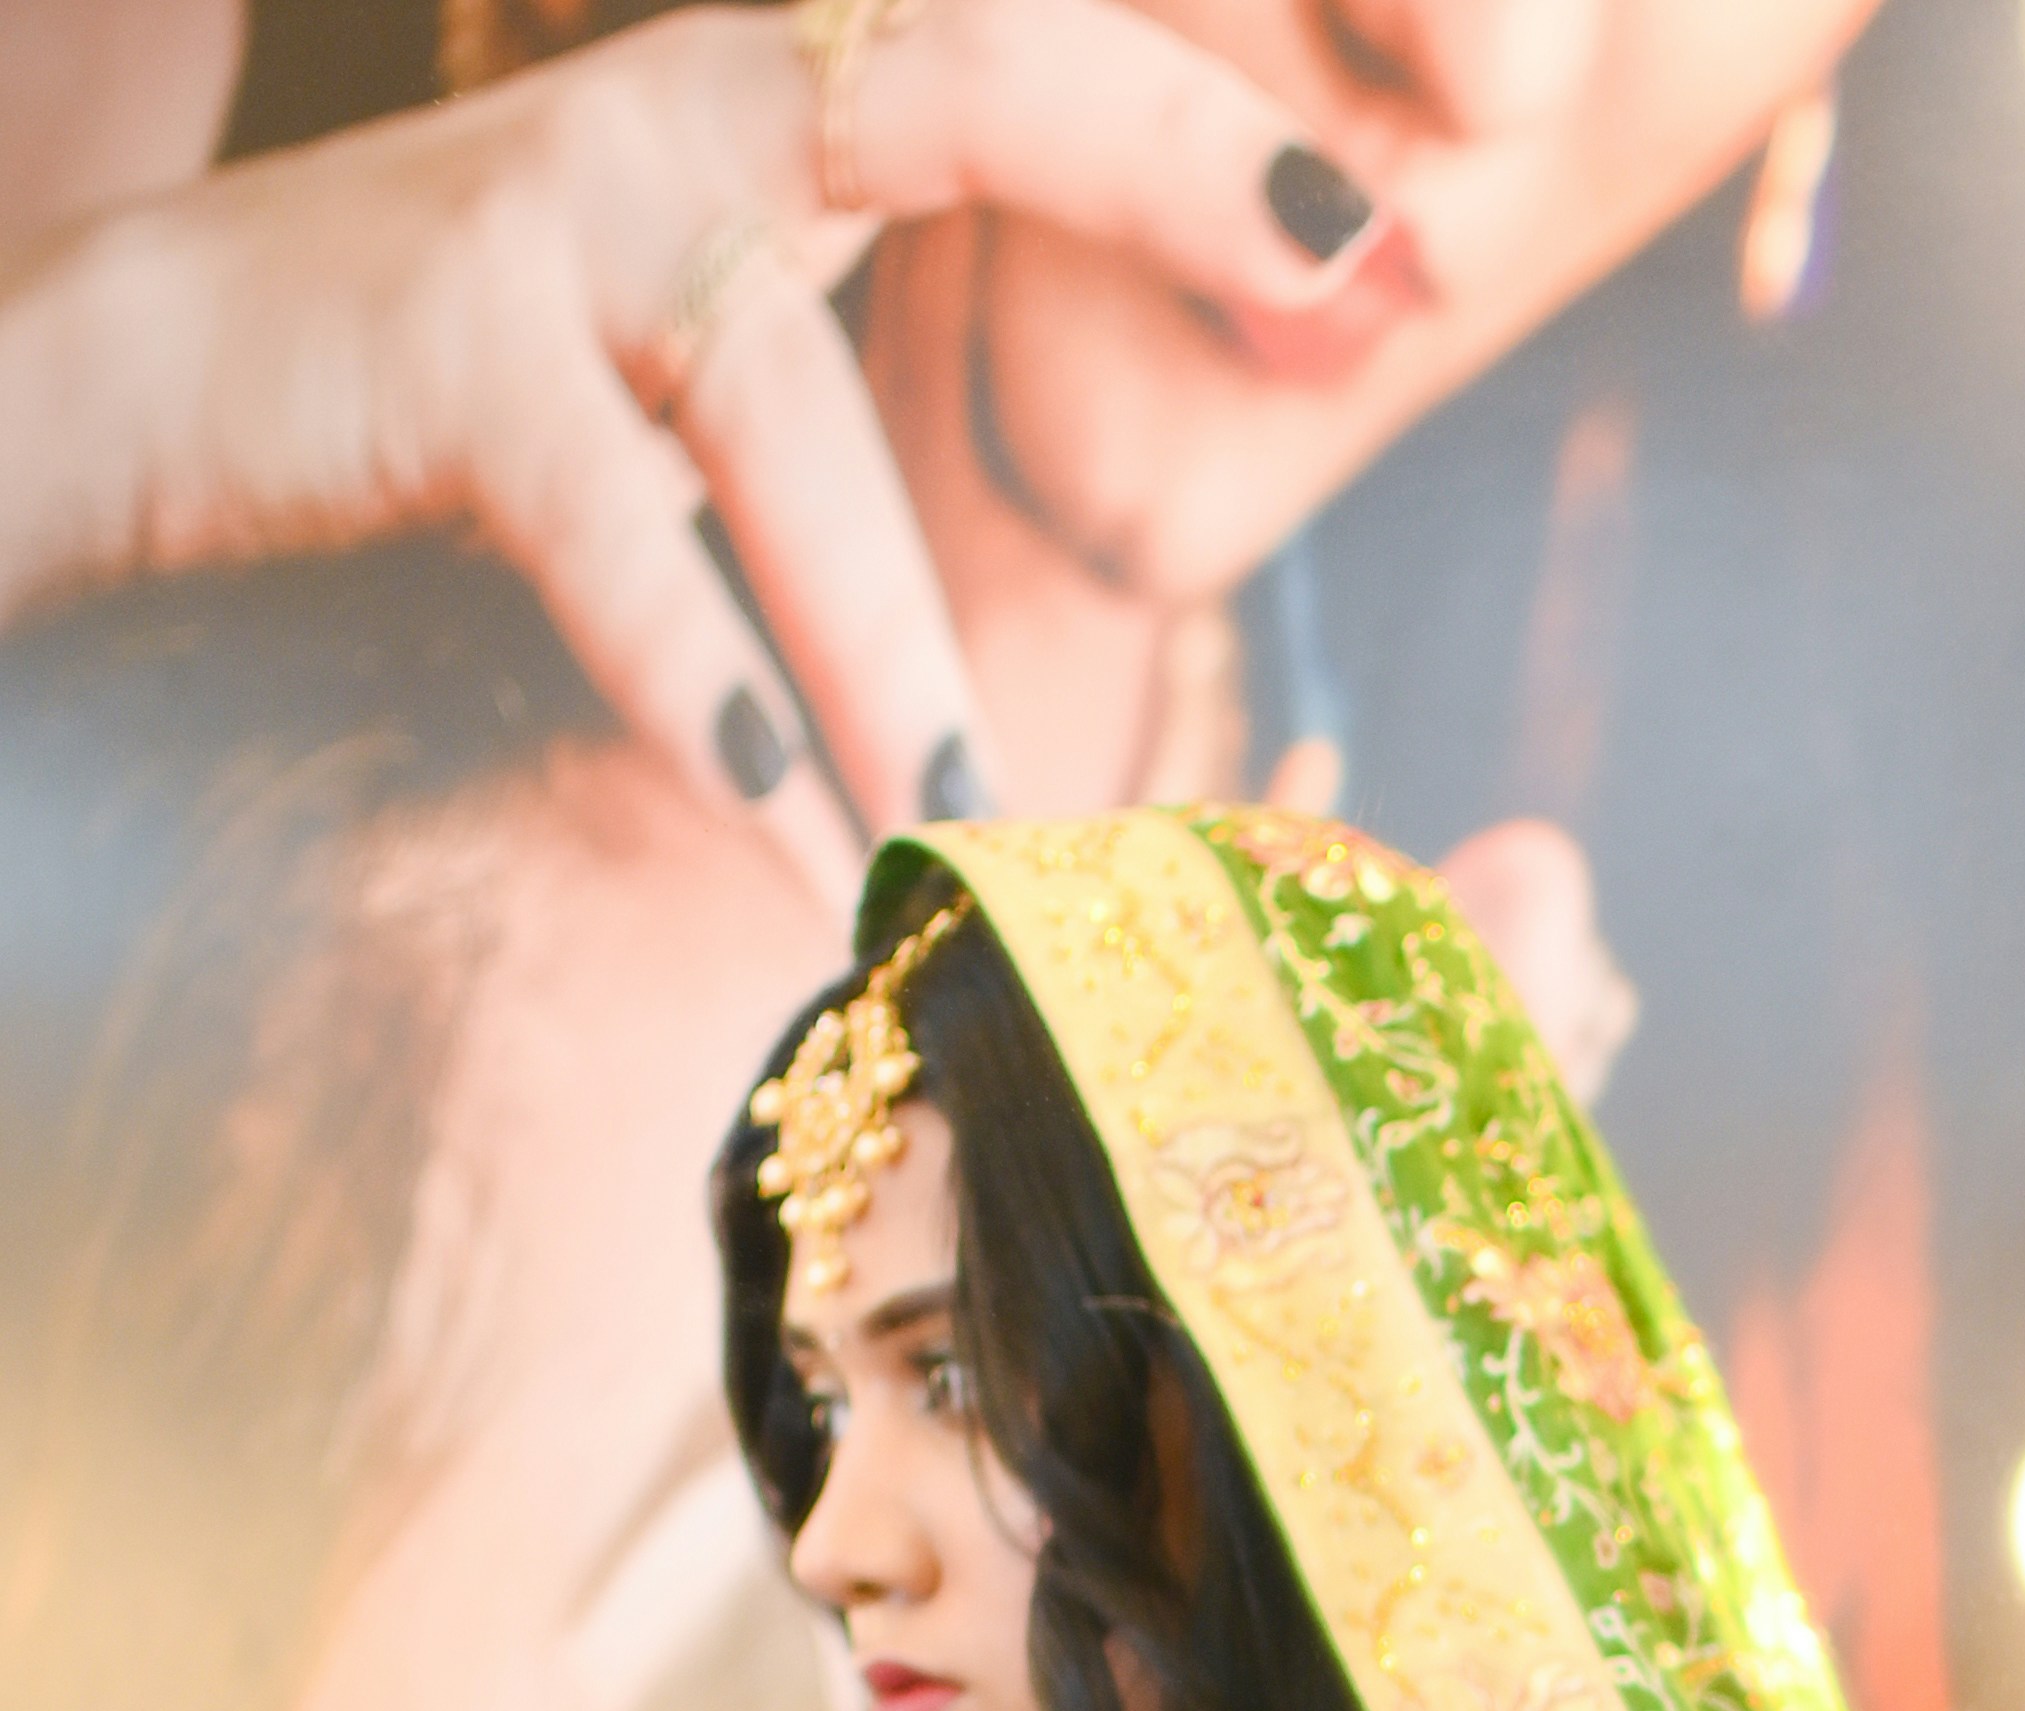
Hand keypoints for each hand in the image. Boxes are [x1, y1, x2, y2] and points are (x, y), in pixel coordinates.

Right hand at [0, 0, 1359, 893]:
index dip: (1205, 123)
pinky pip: (610, 533)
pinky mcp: (449, 340)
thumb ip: (902, 403)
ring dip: (895, 639)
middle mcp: (694, 114)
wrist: (143, 375)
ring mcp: (566, 211)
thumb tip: (1126, 518)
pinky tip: (787, 821)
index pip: (1030, 55)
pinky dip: (703, 679)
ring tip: (979, 822)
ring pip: (786, 407)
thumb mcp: (719, 357)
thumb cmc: (475, 396)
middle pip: (965, 66)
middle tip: (1335, 276)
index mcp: (787, 113)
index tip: (1384, 246)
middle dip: (1159, 157)